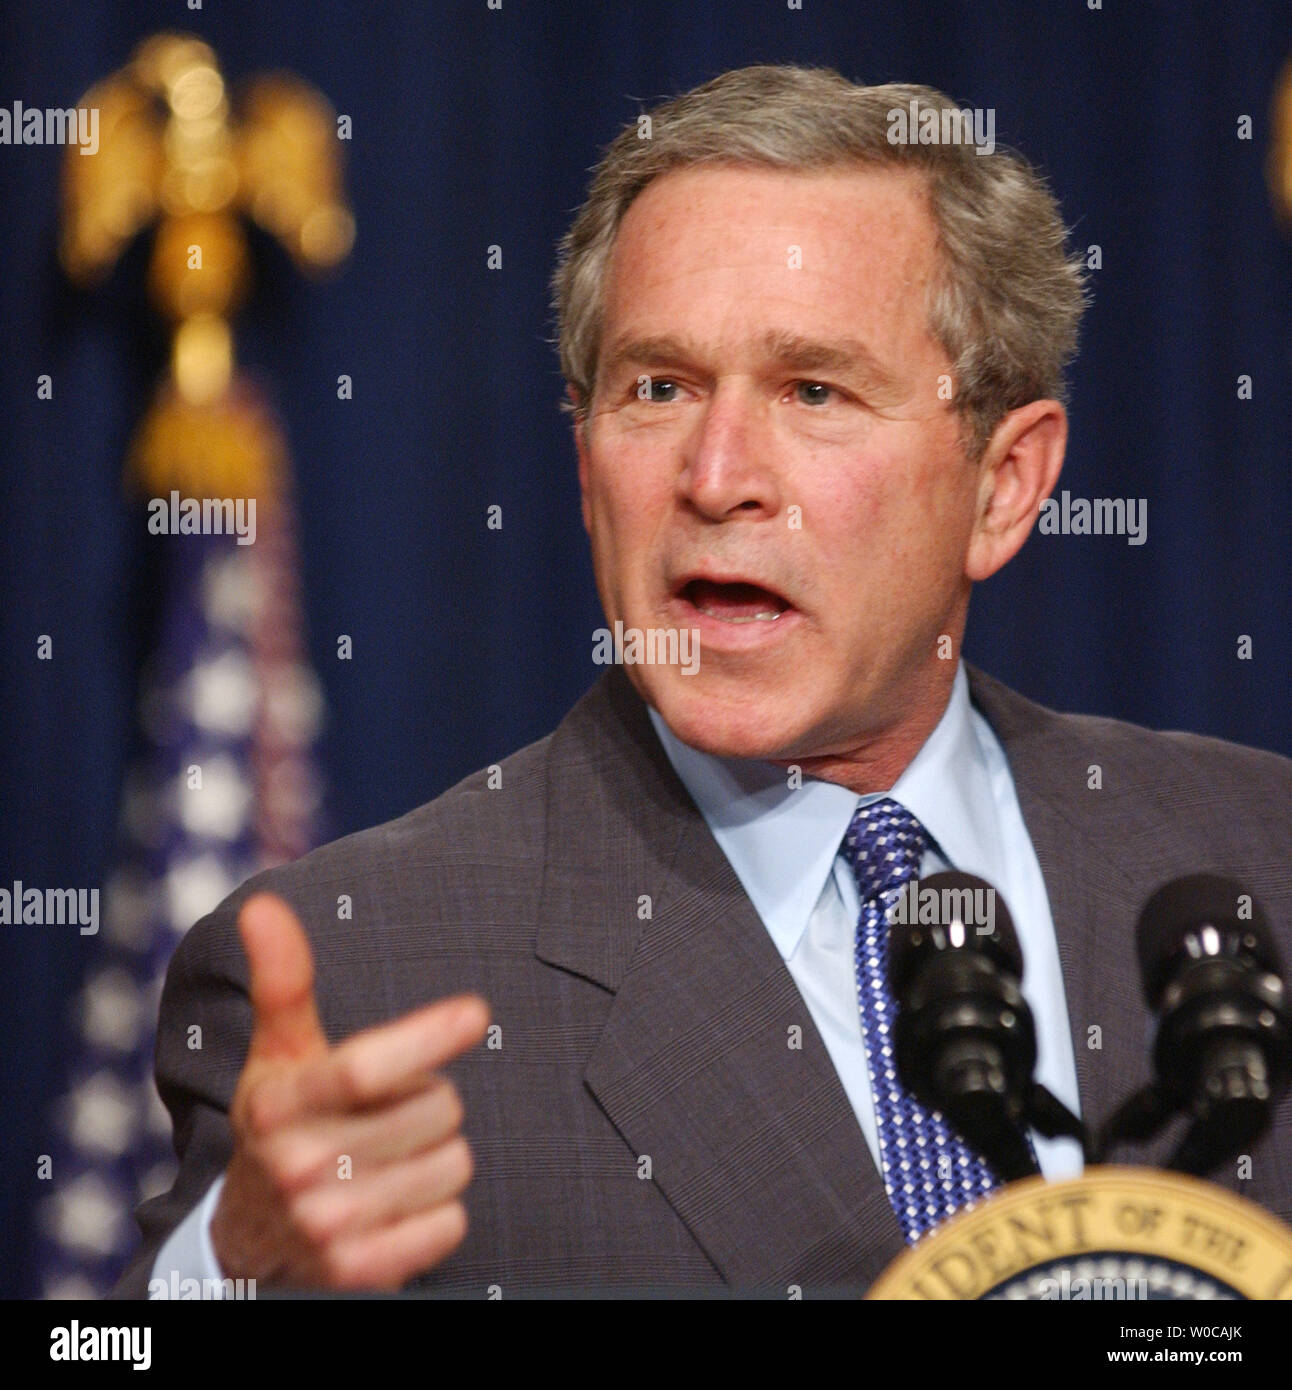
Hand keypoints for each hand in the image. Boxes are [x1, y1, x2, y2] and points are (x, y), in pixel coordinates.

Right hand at [209, 893, 489, 1289]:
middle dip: (427, 1103)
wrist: (250, 1237)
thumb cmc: (283, 1122)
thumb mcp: (279, 1054)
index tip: (475, 1012)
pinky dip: (437, 1211)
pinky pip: (451, 1221)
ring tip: (388, 1159)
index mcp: (278, 1103)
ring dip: (436, 1156)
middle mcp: (296, 1166)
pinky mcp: (358, 1272)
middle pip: (434, 1110)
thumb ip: (284, 981)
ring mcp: (326, 1225)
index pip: (363, 1067)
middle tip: (384, 1116)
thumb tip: (263, 905)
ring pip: (452, 1164)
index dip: (424, 1036)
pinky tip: (396, 1206)